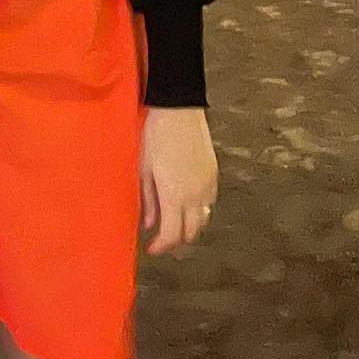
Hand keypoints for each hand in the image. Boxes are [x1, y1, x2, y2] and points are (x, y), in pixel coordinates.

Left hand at [140, 107, 217, 255]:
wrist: (178, 109)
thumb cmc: (155, 136)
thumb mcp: (144, 168)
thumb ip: (148, 199)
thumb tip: (149, 224)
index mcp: (175, 196)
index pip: (172, 235)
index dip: (162, 247)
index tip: (152, 248)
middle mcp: (195, 196)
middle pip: (191, 232)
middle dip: (178, 242)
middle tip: (164, 243)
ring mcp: (207, 185)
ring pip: (204, 219)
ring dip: (191, 228)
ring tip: (177, 227)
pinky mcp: (214, 174)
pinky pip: (210, 202)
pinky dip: (200, 211)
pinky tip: (189, 206)